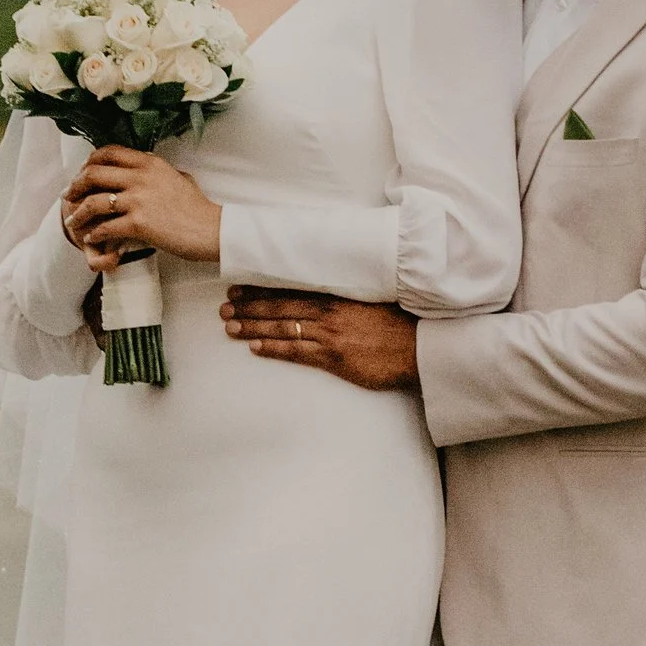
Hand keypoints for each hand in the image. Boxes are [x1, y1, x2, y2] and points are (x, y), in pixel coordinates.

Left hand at [61, 146, 223, 268]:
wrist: (211, 230)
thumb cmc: (198, 208)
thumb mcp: (179, 177)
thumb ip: (159, 170)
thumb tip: (147, 164)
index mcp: (150, 162)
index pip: (109, 152)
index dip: (89, 161)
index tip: (82, 172)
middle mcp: (142, 176)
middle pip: (94, 173)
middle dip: (76, 185)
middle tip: (69, 195)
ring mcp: (139, 199)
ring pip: (94, 201)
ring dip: (78, 212)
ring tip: (72, 220)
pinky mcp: (139, 223)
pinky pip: (106, 227)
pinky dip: (94, 233)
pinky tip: (91, 237)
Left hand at [219, 289, 419, 390]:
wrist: (419, 347)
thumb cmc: (398, 325)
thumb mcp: (370, 302)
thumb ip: (345, 298)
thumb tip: (326, 294)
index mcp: (337, 296)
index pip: (291, 290)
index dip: (263, 290)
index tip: (242, 287)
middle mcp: (329, 313)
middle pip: (280, 308)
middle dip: (250, 308)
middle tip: (226, 307)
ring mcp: (329, 335)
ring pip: (283, 329)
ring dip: (254, 328)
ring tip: (231, 327)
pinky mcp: (334, 358)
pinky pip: (297, 353)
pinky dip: (274, 350)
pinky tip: (256, 348)